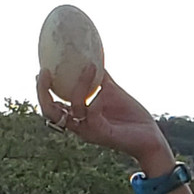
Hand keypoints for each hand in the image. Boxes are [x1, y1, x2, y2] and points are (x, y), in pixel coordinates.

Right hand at [36, 66, 173, 172]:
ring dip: (78, 86)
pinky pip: (91, 113)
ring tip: (89, 66)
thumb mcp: (113, 92)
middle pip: (49, 112)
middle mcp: (80, 124)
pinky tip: (105, 86)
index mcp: (79, 116)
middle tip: (43, 73)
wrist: (151, 137)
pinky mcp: (101, 133)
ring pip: (71, 110)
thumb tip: (94, 57)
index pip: (52, 105)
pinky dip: (96, 97)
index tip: (42, 70)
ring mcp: (89, 130)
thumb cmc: (132, 118)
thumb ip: (101, 78)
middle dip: (42, 92)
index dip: (43, 90)